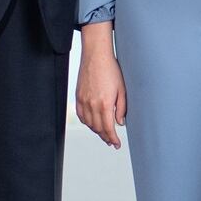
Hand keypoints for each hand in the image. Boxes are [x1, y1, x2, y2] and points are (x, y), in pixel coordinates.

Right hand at [75, 27, 125, 148]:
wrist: (96, 56)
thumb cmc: (111, 70)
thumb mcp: (122, 89)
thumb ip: (121, 108)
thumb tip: (120, 123)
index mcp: (104, 104)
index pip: (108, 128)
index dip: (113, 138)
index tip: (116, 144)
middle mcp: (92, 105)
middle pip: (98, 128)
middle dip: (105, 137)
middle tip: (111, 141)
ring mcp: (83, 101)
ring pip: (89, 123)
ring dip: (96, 131)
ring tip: (104, 134)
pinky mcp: (78, 97)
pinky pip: (81, 115)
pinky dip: (87, 122)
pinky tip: (92, 123)